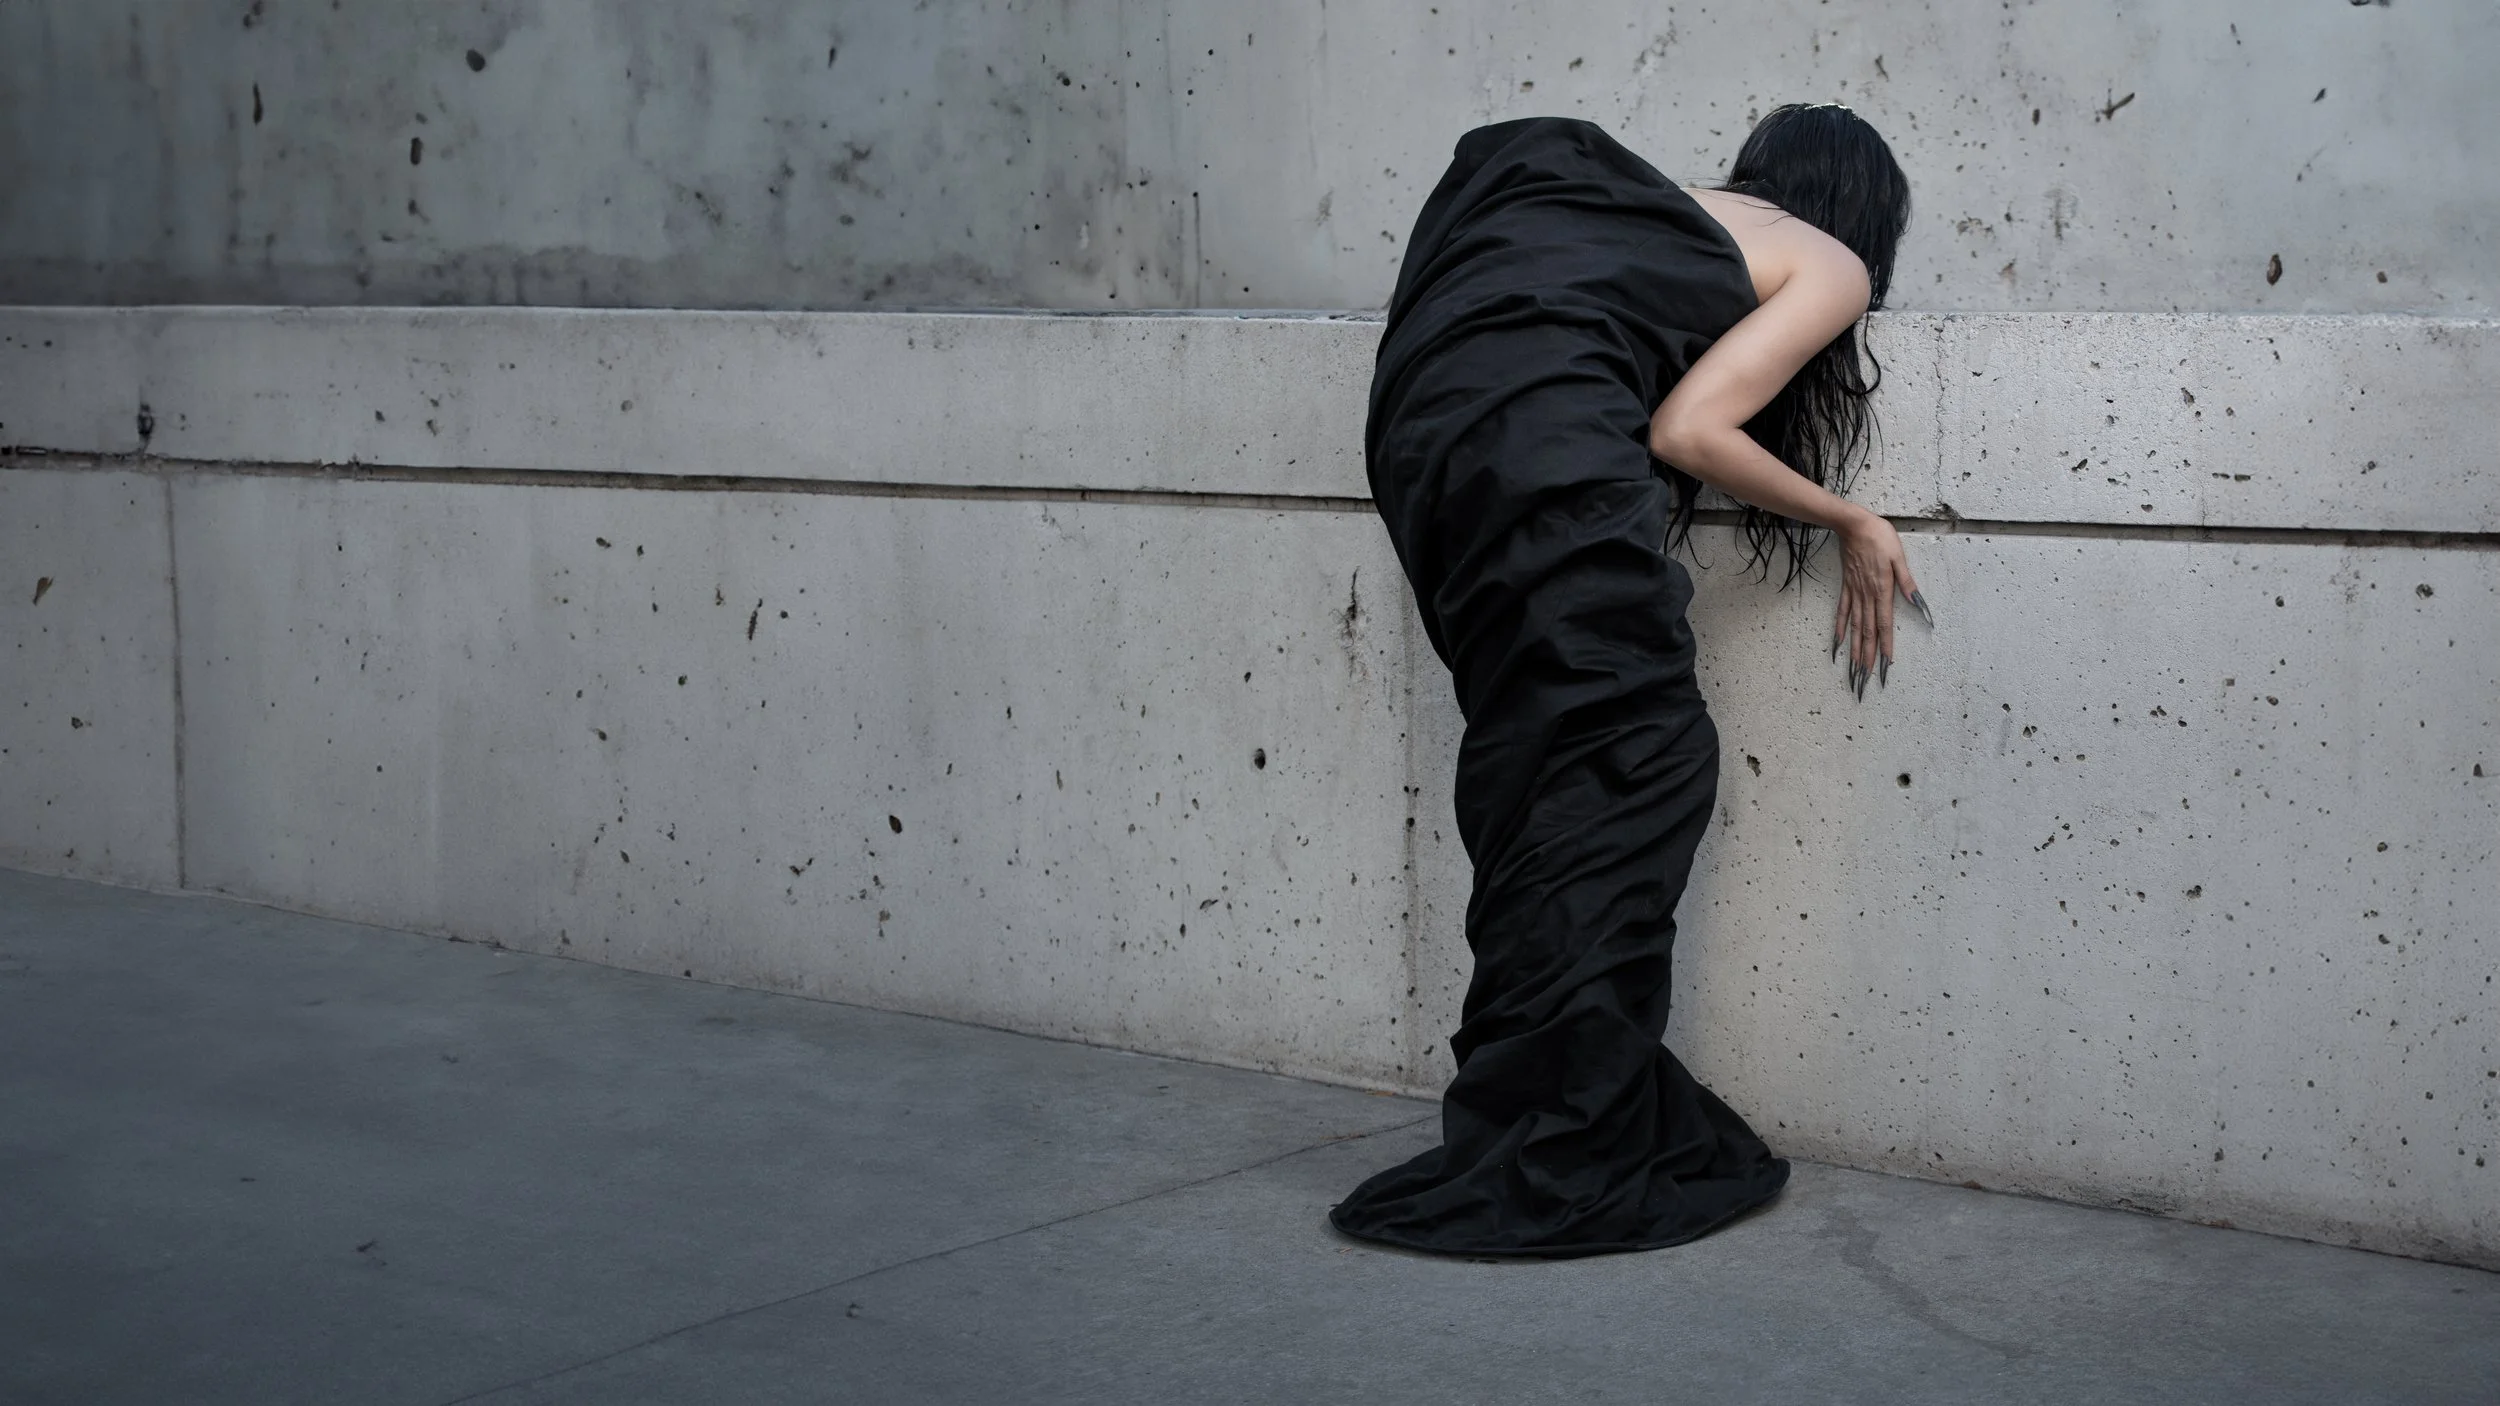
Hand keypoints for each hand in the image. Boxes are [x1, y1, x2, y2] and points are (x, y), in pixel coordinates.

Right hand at [1831, 510, 1928, 697]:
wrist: (1853, 525)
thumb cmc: (1879, 537)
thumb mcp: (1899, 556)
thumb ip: (1906, 581)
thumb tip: (1916, 601)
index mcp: (1882, 589)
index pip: (1884, 623)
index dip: (1885, 645)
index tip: (1885, 664)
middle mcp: (1866, 595)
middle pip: (1867, 631)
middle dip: (1867, 655)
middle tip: (1866, 677)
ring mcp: (1854, 592)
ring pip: (1855, 626)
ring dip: (1854, 648)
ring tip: (1853, 668)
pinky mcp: (1847, 587)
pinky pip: (1842, 611)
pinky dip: (1840, 628)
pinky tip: (1839, 642)